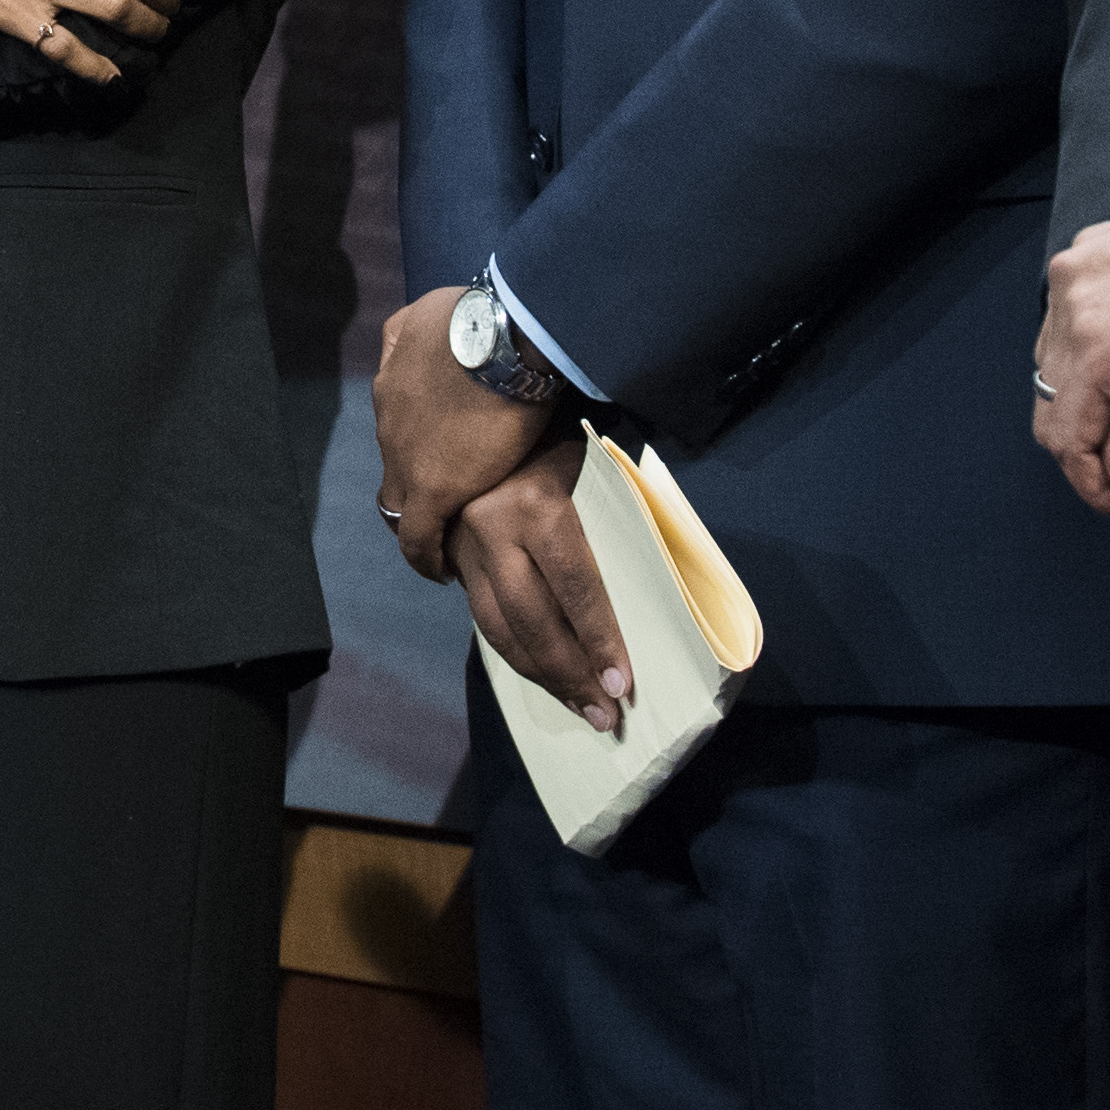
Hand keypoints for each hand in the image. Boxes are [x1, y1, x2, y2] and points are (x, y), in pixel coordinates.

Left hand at [371, 282, 549, 579]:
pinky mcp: (431, 488)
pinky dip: (423, 555)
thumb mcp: (436, 308)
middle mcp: (390, 416)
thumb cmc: (486, 315)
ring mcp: (405, 455)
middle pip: (393, 459)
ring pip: (397, 499)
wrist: (504, 337)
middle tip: (445, 496)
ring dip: (416, 517)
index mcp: (394, 376)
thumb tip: (437, 336)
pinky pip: (415, 536)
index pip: (396, 419)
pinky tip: (440, 569)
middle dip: (414, 478)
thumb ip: (425, 326)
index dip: (416, 440)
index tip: (439, 453)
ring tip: (440, 537)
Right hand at [451, 436, 633, 734]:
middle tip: (604, 717)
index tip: (621, 684)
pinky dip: (511, 651)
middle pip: (530, 620)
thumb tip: (657, 584)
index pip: (573, 587)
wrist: (482, 392)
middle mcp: (493, 528)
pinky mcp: (453, 553)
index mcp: (536, 504)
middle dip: (568, 674)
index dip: (598, 640)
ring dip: (540, 674)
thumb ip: (612, 518)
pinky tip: (540, 674)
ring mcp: (465, 543)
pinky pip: (481, 615)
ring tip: (578, 708)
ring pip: (498, 626)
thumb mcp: (590, 466)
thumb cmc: (556, 433)